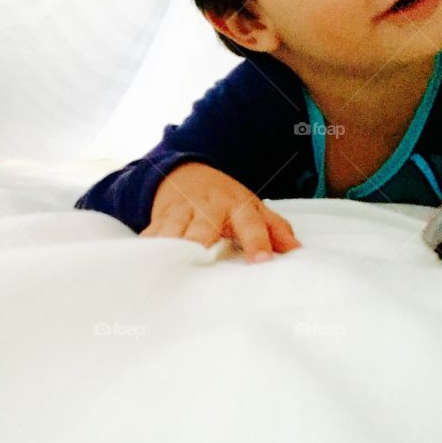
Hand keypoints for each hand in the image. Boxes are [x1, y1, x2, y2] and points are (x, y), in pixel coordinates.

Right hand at [140, 162, 301, 261]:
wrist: (186, 173)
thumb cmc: (226, 199)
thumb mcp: (254, 208)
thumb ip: (276, 229)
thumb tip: (298, 251)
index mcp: (237, 206)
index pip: (251, 224)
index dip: (257, 242)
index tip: (262, 261)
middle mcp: (208, 208)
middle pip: (204, 229)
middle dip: (200, 245)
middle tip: (200, 265)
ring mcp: (181, 212)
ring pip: (174, 231)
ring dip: (169, 249)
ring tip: (167, 269)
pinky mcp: (160, 218)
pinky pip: (152, 234)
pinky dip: (147, 247)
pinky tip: (142, 264)